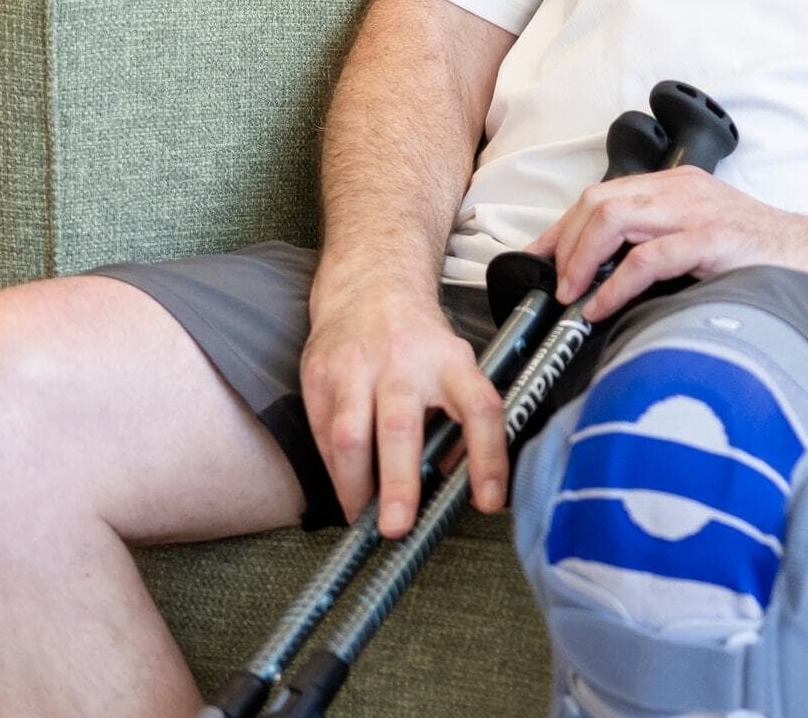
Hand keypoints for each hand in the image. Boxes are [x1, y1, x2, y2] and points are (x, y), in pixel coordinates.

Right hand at [299, 282, 511, 533]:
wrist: (369, 281)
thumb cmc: (419, 338)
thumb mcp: (454, 366)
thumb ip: (457, 422)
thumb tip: (457, 487)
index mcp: (451, 362)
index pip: (480, 410)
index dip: (488, 458)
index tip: (488, 501)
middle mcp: (403, 362)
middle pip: (400, 427)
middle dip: (398, 483)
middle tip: (397, 527)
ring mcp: (355, 367)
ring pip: (349, 435)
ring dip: (354, 486)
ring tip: (363, 520)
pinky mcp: (319, 374)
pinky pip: (322, 433)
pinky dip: (334, 470)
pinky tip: (346, 489)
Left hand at [525, 167, 807, 322]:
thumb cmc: (766, 259)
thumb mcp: (703, 243)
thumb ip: (659, 249)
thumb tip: (604, 283)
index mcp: (676, 187)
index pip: (601, 196)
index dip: (561, 229)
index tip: (536, 262)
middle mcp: (682, 191)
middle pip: (597, 201)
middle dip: (563, 243)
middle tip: (554, 285)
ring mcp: (697, 212)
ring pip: (613, 218)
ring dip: (580, 259)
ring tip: (572, 294)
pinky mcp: (713, 240)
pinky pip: (648, 258)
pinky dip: (615, 284)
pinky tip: (602, 307)